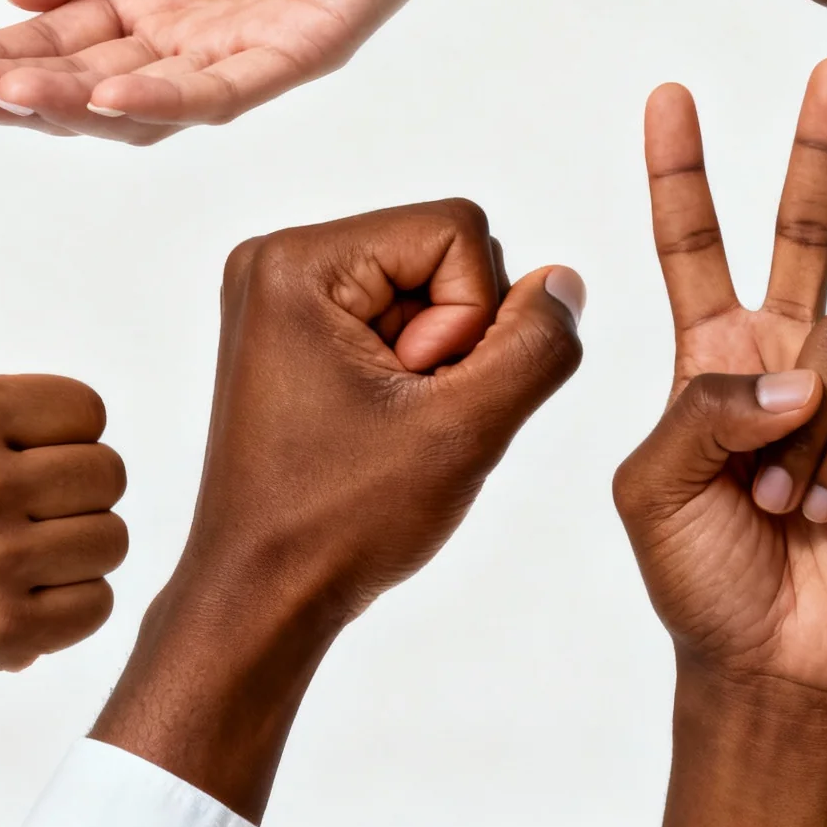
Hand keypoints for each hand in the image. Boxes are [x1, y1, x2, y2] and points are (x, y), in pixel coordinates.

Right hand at [0, 0, 492, 141]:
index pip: (59, 37)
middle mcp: (186, 33)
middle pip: (87, 84)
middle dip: (17, 91)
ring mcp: (238, 51)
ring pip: (143, 103)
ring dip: (74, 105)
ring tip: (10, 95)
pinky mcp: (294, 54)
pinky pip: (220, 92)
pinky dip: (162, 98)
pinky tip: (106, 95)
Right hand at [0, 195, 125, 682]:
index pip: (90, 410)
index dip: (56, 432)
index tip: (8, 451)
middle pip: (110, 474)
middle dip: (70, 491)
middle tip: (14, 505)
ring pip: (112, 538)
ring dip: (75, 548)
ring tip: (17, 549)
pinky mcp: (5, 632)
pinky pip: (98, 603)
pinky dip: (69, 604)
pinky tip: (18, 592)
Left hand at [91, 199, 584, 819]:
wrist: (262, 596)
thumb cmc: (339, 522)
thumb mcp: (464, 431)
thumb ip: (534, 347)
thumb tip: (563, 282)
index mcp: (296, 262)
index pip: (457, 230)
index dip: (472, 318)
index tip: (418, 395)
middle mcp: (277, 261)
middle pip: (441, 254)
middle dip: (452, 339)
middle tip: (403, 419)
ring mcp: (281, 298)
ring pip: (426, 292)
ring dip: (437, 363)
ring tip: (392, 429)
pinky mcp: (293, 335)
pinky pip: (395, 321)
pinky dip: (411, 375)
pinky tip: (382, 428)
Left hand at [613, 67, 826, 826]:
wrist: (775, 653)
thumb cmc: (699, 573)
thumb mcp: (655, 486)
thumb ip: (705, 409)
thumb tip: (793, 373)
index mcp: (710, 355)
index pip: (691, 245)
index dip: (680, 173)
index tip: (668, 98)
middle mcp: (783, 354)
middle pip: (805, 230)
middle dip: (820, 148)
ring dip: (802, 426)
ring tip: (775, 499)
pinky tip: (822, 509)